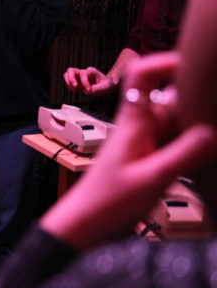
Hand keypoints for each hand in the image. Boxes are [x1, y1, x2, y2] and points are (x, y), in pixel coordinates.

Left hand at [41, 52, 216, 250]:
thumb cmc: (107, 203)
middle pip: (174, 97)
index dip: (170, 61)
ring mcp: (146, 141)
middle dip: (199, 100)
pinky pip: (179, 142)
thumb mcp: (151, 179)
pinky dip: (195, 145)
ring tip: (214, 139)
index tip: (201, 64)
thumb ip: (184, 154)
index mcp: (134, 120)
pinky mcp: (151, 159)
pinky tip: (208, 159)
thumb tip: (214, 131)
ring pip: (180, 121)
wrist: (85, 227)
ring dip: (199, 126)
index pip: (145, 72)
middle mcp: (140, 125)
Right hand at [63, 66, 116, 94]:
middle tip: (75, 86)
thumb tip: (86, 91)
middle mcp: (83, 72)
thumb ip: (97, 88)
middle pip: (71, 70)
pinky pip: (68, 83)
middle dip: (70, 78)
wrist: (107, 85)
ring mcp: (78, 76)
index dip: (84, 82)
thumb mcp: (107, 86)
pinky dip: (70, 87)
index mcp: (91, 71)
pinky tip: (77, 91)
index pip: (83, 74)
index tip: (88, 90)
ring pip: (66, 75)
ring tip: (75, 89)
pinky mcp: (76, 82)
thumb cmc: (107, 84)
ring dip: (68, 83)